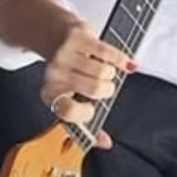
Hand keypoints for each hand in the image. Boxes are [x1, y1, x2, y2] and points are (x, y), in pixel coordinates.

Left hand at [41, 18, 136, 149]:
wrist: (51, 33)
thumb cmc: (66, 73)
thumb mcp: (70, 98)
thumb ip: (87, 124)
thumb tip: (105, 143)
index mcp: (50, 94)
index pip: (68, 111)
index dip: (85, 113)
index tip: (92, 110)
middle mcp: (55, 74)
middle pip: (95, 89)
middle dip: (106, 90)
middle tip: (104, 86)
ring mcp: (66, 54)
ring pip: (104, 71)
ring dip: (111, 73)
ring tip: (104, 71)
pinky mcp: (78, 36)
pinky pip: (108, 52)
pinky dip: (120, 59)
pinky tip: (126, 63)